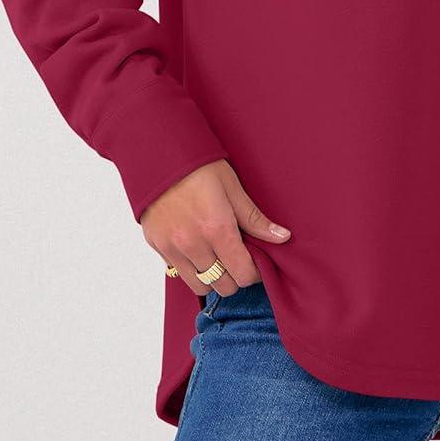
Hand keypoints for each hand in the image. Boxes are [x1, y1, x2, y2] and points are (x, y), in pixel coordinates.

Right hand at [140, 158, 292, 298]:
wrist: (159, 155)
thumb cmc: (199, 167)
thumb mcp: (232, 187)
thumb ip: (254, 218)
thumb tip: (282, 237)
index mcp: (217, 228)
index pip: (242, 273)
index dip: (254, 272)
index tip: (256, 262)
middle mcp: (193, 244)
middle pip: (223, 286)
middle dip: (235, 276)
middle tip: (238, 258)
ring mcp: (172, 248)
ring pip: (200, 286)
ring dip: (212, 277)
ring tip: (217, 256)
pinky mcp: (157, 247)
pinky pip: (178, 273)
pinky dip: (191, 268)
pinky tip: (197, 248)